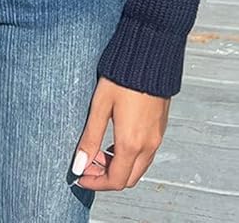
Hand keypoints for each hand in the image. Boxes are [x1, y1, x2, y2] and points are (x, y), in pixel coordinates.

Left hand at [70, 76, 168, 190]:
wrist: (150, 56)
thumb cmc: (123, 77)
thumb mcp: (100, 106)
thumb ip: (90, 138)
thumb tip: (79, 165)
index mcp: (131, 143)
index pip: (116, 181)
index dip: (96, 183)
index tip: (81, 176)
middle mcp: (148, 145)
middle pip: (129, 178)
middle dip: (107, 177)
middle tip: (89, 163)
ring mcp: (157, 137)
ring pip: (139, 167)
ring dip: (119, 167)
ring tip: (99, 150)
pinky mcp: (160, 127)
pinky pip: (146, 154)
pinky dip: (130, 156)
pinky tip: (116, 140)